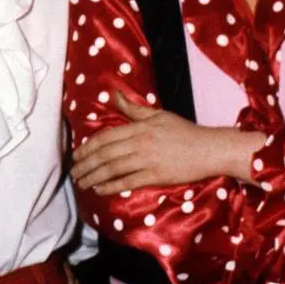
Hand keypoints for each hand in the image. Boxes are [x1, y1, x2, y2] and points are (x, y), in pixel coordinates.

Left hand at [71, 92, 262, 193]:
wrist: (210, 149)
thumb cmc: (185, 131)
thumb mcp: (158, 115)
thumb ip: (132, 108)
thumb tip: (112, 93)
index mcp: (138, 127)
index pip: (105, 137)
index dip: (87, 147)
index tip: (76, 155)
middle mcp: (139, 143)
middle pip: (105, 154)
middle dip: (85, 164)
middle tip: (74, 172)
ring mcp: (147, 160)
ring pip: (113, 169)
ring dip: (93, 177)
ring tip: (81, 183)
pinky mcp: (156, 176)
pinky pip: (128, 182)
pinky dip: (111, 186)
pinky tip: (99, 190)